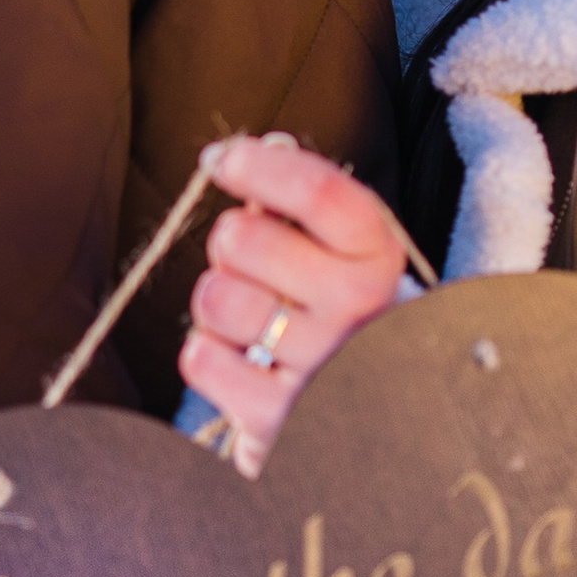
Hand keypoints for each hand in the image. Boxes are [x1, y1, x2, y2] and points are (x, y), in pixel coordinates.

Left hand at [179, 135, 409, 473]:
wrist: (370, 408)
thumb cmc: (335, 308)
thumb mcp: (339, 248)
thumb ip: (295, 202)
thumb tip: (231, 159)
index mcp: (376, 255)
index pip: (315, 191)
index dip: (254, 165)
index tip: (221, 161)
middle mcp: (358, 308)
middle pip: (241, 237)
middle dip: (228, 243)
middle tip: (250, 267)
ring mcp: (321, 366)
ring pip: (214, 298)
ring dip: (216, 303)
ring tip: (250, 318)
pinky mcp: (279, 417)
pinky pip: (200, 358)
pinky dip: (207, 353)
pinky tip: (241, 359)